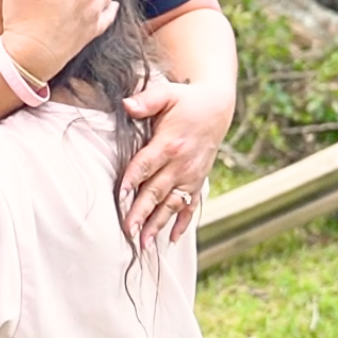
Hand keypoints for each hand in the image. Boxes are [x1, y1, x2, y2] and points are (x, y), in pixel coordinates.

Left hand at [118, 75, 228, 247]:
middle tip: (129, 231)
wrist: (218, 108)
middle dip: (142, 212)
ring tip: (145, 243)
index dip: (132, 180)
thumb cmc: (187, 101)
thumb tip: (126, 104)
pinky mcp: (198, 181)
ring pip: (172, 204)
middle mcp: (181, 163)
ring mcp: (191, 175)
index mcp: (169, 143)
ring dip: (158, 224)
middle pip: (157, 191)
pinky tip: (171, 239)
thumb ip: (146, 101)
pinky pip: (191, 206)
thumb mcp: (167, 94)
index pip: (146, 165)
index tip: (120, 197)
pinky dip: (183, 223)